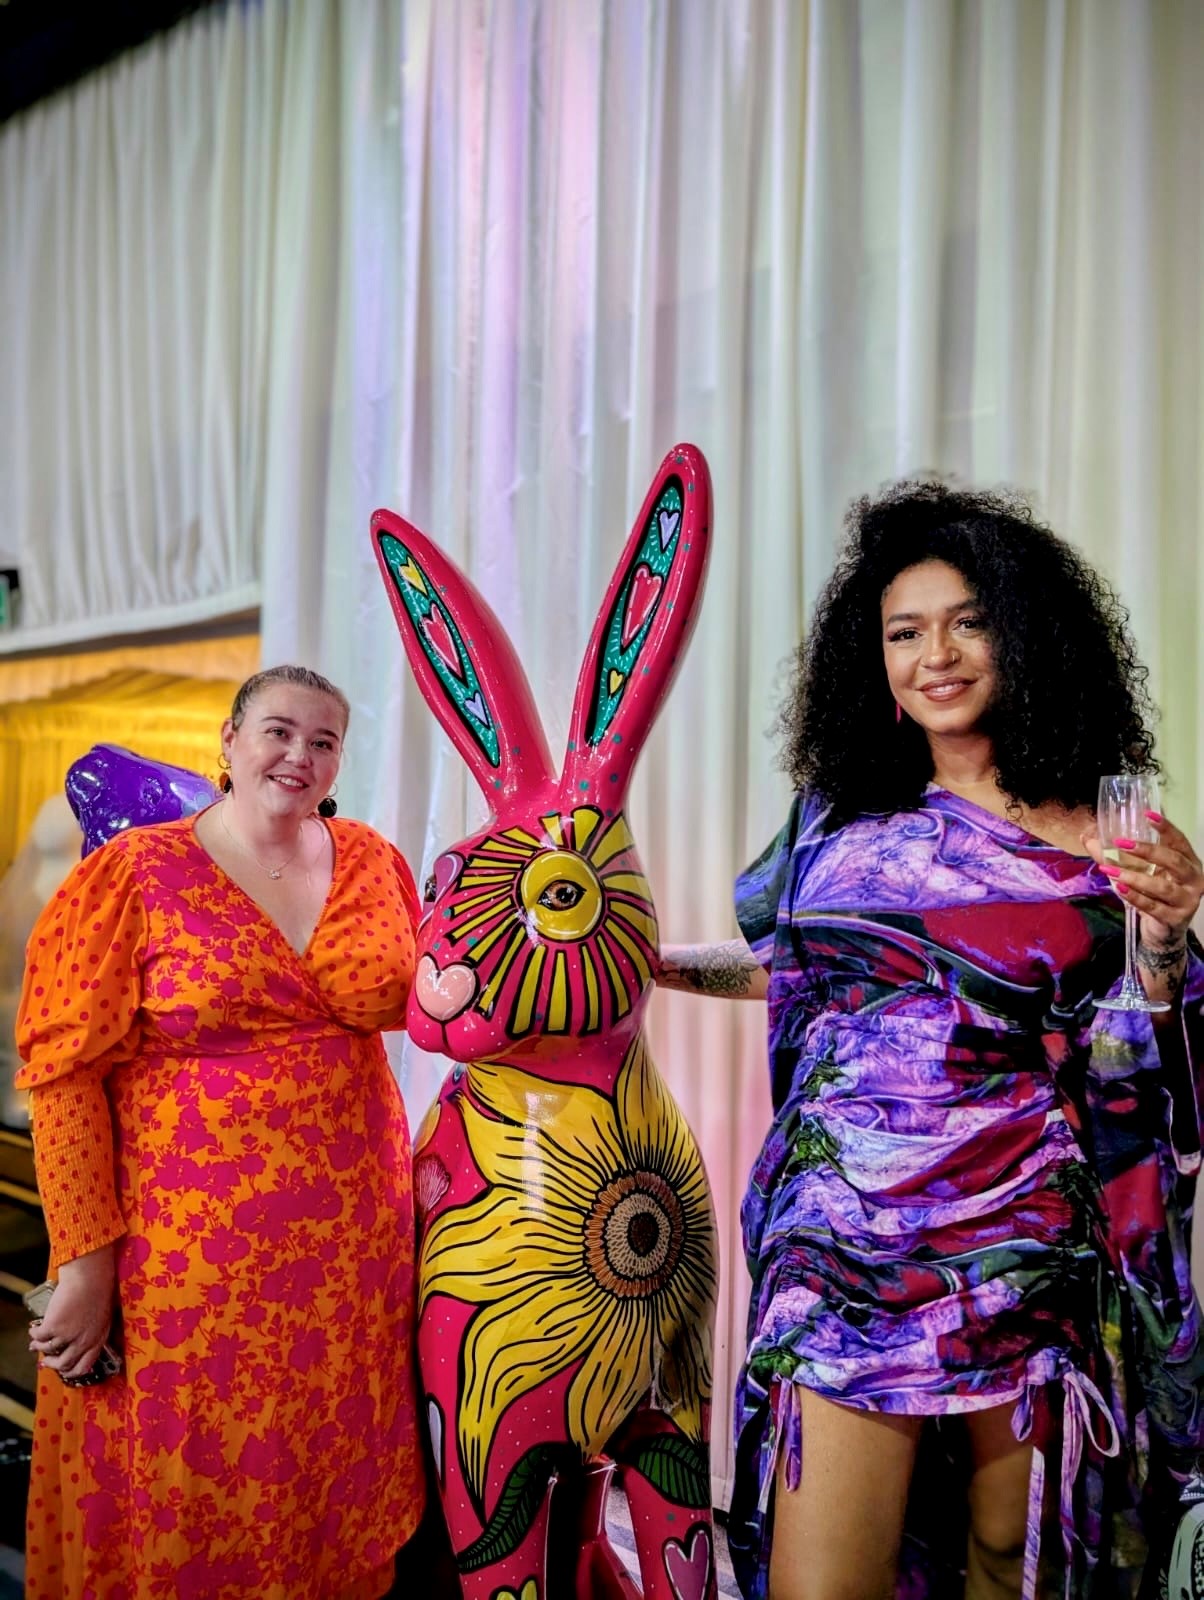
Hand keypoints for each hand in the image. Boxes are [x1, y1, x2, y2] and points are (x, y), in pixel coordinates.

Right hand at [29, 1243, 117, 1381]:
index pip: (83, 1367)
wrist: (90, 1276)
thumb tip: (74, 1342)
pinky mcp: (53, 1327)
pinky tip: (34, 1329)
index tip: (64, 1371)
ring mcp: (67, 1336)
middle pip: (63, 1364)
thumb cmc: (98, 1291)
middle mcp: (83, 1342)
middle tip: (46, 1360)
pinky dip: (34, 1334)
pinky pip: (38, 1337)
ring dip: (40, 1348)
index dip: (71, 1372)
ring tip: (37, 1342)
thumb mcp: (101, 1316)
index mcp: (97, 1340)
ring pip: (48, 1351)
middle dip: (52, 1364)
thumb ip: (91, 1331)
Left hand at [1082, 810, 1203, 947]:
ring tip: (1110, 870)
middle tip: (1121, 843)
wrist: (1164, 928)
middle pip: (1174, 861)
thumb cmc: (1154, 893)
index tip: (1147, 815)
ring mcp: (1186, 900)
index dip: (1165, 827)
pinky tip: (1119, 888)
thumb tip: (1087, 836)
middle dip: (1147, 851)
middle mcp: (1192, 879)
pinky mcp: (1174, 918)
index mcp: (1188, 861)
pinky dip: (1135, 897)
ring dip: (1134, 877)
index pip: (1179, 840)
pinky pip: (1153, 907)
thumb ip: (1116, 854)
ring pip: (1162, 886)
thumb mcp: (1140, 870)